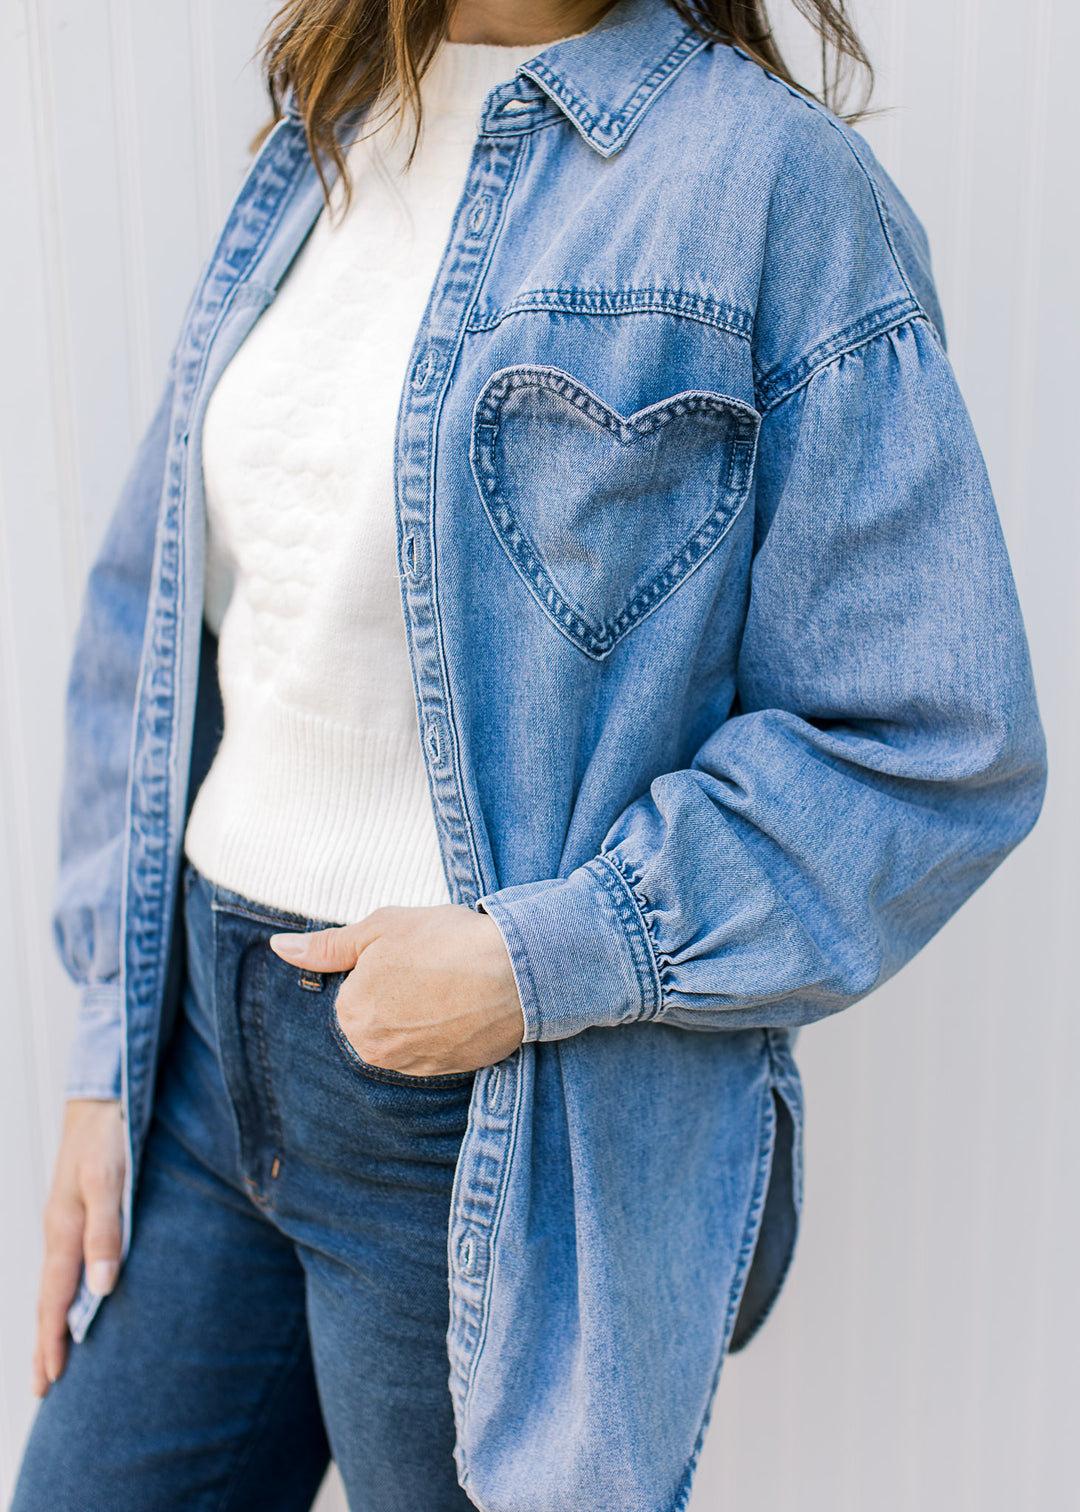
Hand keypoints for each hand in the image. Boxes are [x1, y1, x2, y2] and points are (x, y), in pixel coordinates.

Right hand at [34, 1098, 124, 1395]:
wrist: (104, 1097)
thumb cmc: (109, 1137)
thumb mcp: (110, 1181)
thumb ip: (107, 1232)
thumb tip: (103, 1288)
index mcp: (64, 1230)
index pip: (55, 1299)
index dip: (54, 1340)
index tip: (52, 1380)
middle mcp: (60, 1231)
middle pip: (46, 1300)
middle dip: (42, 1344)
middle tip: (40, 1389)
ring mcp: (64, 1221)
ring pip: (52, 1285)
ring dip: (48, 1323)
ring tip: (48, 1359)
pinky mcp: (75, 1211)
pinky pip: (62, 1265)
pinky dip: (58, 1295)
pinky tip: (66, 1302)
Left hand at [270, 905, 523, 1076]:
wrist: (518, 970)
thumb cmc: (447, 941)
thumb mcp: (379, 928)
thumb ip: (326, 945)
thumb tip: (278, 948)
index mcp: (351, 1014)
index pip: (354, 988)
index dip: (383, 964)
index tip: (412, 952)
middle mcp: (376, 1050)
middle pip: (377, 1014)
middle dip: (398, 991)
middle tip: (433, 966)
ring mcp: (414, 1065)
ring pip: (406, 1032)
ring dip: (422, 1012)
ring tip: (452, 984)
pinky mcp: (449, 1072)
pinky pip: (435, 1047)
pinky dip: (446, 1028)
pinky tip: (466, 1004)